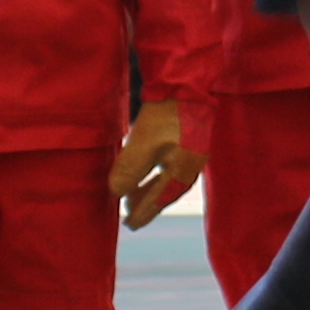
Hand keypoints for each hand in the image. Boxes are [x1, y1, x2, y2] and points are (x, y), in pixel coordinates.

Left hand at [108, 95, 200, 228]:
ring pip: (169, 182)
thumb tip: (116, 193)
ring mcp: (193, 155)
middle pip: (166, 194)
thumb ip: (130, 170)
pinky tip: (149, 174)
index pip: (159, 200)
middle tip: (129, 216)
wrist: (186, 85)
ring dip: (151, 192)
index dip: (143, 213)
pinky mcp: (190, 144)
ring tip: (133, 197)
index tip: (129, 225)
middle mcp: (191, 167)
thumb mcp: (142, 143)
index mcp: (182, 171)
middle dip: (147, 205)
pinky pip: (172, 170)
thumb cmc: (164, 115)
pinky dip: (158, 178)